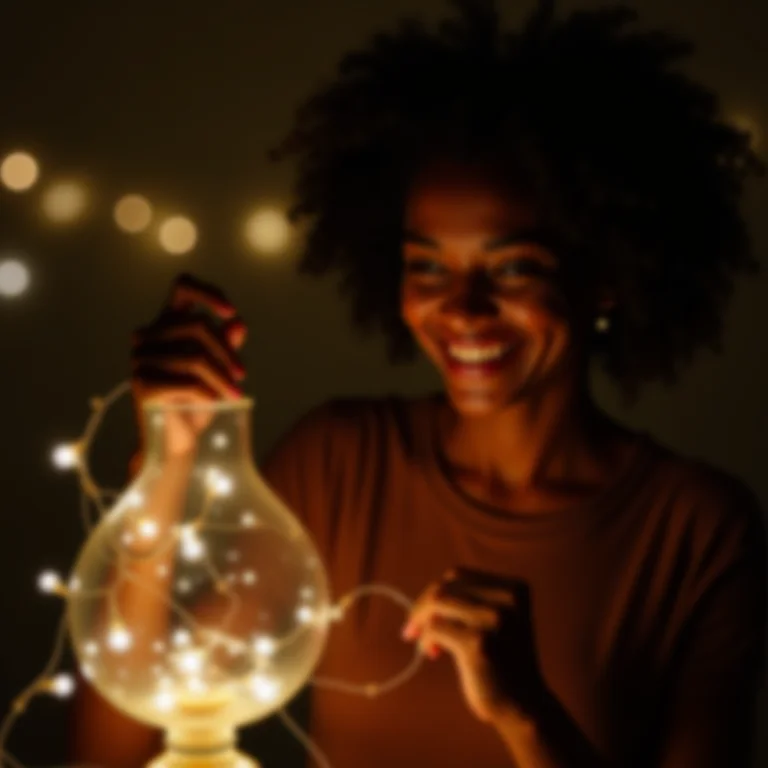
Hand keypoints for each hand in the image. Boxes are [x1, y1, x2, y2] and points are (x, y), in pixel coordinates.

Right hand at [130, 273, 247, 455]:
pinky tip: (214, 404)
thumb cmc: (197, 403)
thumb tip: (239, 323)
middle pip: (198, 325)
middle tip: (242, 377)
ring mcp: (141, 359)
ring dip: (223, 379)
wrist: (174, 443)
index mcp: (166, 324)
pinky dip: (209, 394)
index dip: (208, 293)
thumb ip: (227, 346)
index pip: (183, 287)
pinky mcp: (143, 384)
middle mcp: (148, 336)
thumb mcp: (218, 371)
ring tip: (235, 395)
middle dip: (227, 352)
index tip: (230, 313)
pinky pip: (189, 382)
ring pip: (196, 357)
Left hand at [402, 567, 542, 725]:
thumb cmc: (502, 661)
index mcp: (514, 588)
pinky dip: (426, 639)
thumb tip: (426, 597)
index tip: (425, 613)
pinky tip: (432, 653)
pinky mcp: (477, 643)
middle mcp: (507, 599)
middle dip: (422, 606)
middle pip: (445, 587)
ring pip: (437, 603)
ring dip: (422, 622)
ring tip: (426, 644)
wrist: (524, 705)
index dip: (436, 592)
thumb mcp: (494, 620)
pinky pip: (435, 628)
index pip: (459, 576)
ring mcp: (493, 619)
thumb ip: (470, 602)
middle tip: (411, 629)